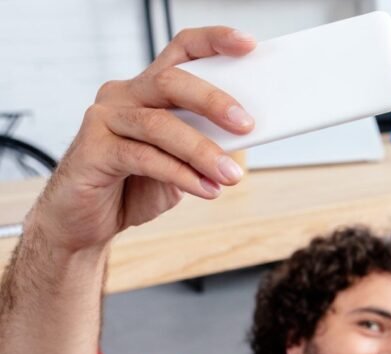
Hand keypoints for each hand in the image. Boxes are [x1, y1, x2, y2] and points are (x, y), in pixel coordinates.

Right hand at [26, 27, 256, 252]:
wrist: (87, 221)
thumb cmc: (137, 186)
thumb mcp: (183, 162)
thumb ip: (209, 143)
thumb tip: (250, 133)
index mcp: (149, 90)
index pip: (181, 51)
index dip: (214, 42)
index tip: (248, 45)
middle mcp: (124, 95)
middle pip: (171, 82)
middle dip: (213, 101)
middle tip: (247, 124)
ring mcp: (104, 120)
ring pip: (159, 124)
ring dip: (201, 151)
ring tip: (230, 176)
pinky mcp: (92, 150)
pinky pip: (143, 157)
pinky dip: (181, 175)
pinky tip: (206, 190)